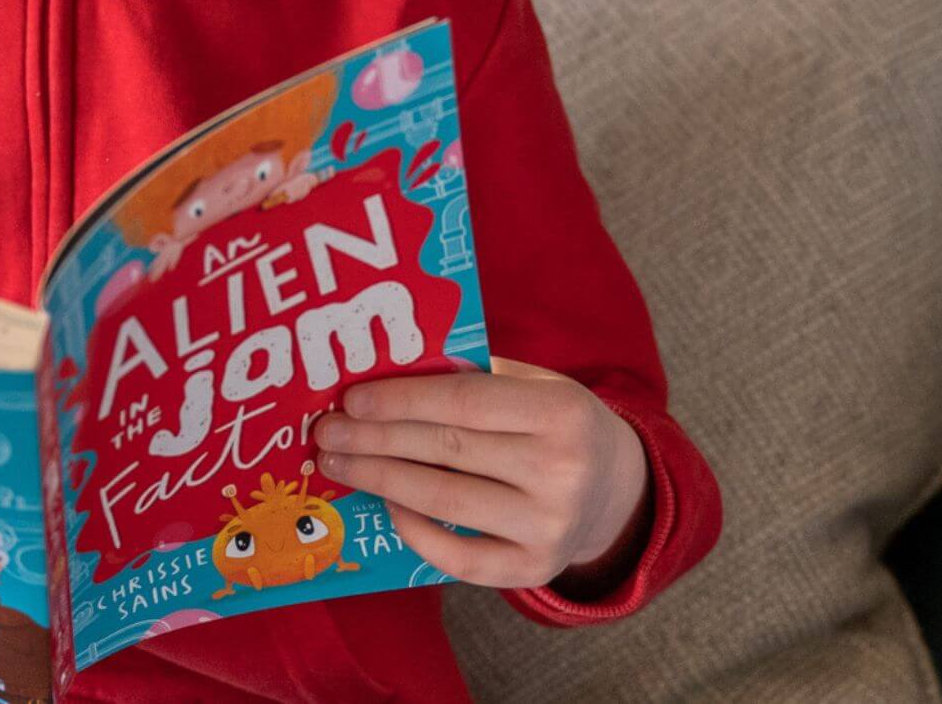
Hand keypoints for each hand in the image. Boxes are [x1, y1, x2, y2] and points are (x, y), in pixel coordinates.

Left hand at [310, 356, 650, 593]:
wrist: (614, 490)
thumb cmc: (555, 423)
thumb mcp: (534, 384)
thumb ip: (473, 376)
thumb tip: (385, 372)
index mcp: (562, 411)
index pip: (464, 400)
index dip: (401, 399)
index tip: (352, 399)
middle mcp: (562, 471)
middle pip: (447, 450)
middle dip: (375, 440)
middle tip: (327, 433)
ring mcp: (550, 526)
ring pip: (444, 500)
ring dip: (379, 480)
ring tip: (338, 465)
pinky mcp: (534, 569)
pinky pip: (458, 556)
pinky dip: (414, 530)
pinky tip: (385, 504)